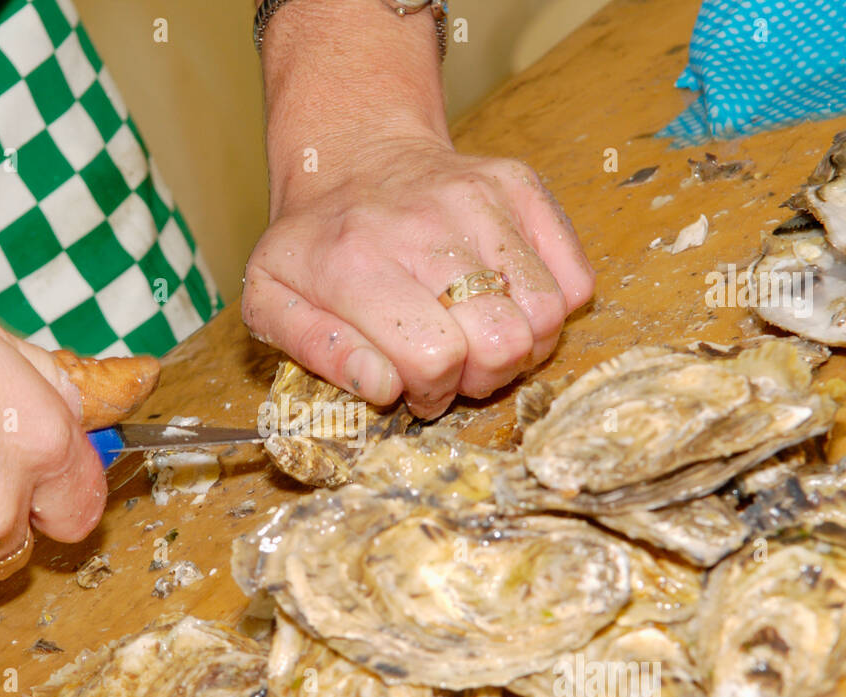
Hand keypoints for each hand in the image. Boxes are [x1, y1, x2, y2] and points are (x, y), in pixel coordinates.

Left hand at [244, 135, 593, 417]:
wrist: (351, 155)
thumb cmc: (314, 245)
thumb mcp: (271, 301)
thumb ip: (316, 351)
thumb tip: (383, 386)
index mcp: (353, 262)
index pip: (435, 357)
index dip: (432, 391)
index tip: (415, 385)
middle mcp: (422, 223)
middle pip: (502, 342)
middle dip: (482, 377)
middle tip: (453, 366)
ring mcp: (480, 197)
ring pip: (547, 315)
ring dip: (520, 347)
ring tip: (480, 338)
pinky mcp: (521, 185)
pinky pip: (575, 278)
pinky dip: (550, 308)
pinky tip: (505, 304)